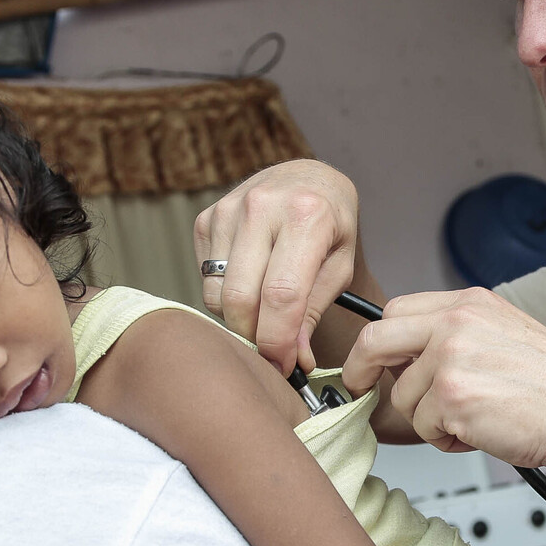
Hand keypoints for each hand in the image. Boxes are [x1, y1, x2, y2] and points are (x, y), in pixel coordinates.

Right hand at [195, 160, 360, 372]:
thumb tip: (294, 362)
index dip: (278, 341)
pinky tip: (250, 282)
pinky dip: (225, 295)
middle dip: (254, 337)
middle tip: (273, 350)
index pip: (282, 295)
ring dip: (239, 318)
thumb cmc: (330, 225)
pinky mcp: (207, 217)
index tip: (284, 367)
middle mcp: (263, 206)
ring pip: (217, 294)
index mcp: (307, 215)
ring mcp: (229, 209)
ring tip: (265, 312)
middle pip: (240, 298)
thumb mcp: (339, 266)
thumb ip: (313, 314)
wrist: (307, 179)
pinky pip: (206, 279)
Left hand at [342, 288, 545, 471]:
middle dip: (360, 370)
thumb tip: (408, 357)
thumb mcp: (504, 333)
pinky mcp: (451, 398)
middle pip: (375, 340)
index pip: (395, 311)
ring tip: (471, 420)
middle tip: (359, 389)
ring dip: (428, 419)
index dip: (377, 342)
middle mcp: (456, 323)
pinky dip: (446, 440)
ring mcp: (451, 359)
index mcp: (468, 303)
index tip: (368, 362)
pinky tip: (479, 432)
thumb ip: (455, 334)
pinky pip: (423, 428)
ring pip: (402, 397)